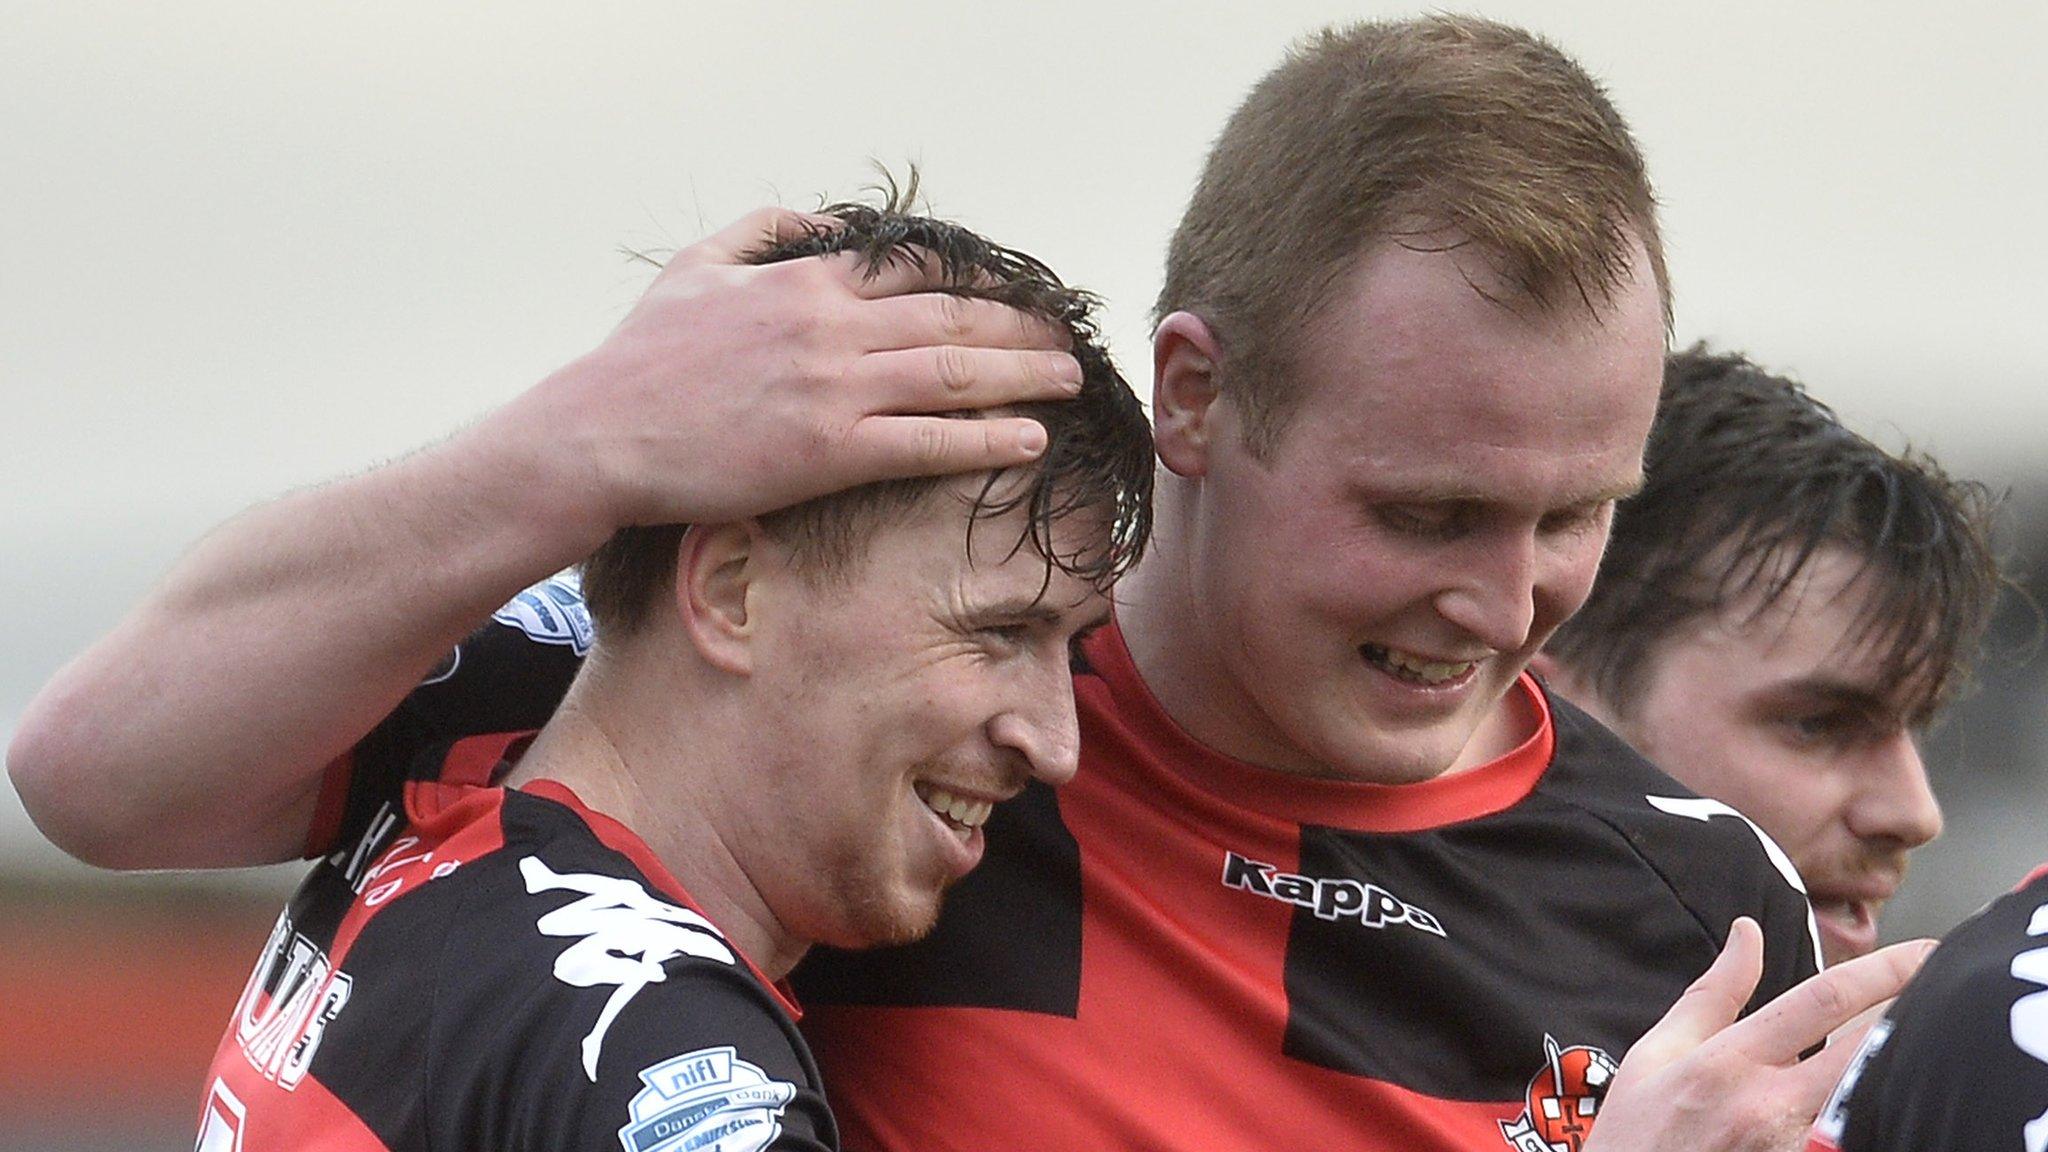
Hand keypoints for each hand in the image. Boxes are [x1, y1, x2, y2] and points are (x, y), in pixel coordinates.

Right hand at [483, 207, 1088, 538]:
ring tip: (1069, 380)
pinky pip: (929, 442)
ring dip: (1023, 375)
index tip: (1019, 291)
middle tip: (1066, 338)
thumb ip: (764, 231)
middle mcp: (831, 328)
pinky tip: (1029, 438)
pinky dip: (985, 437)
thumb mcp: (698, 266)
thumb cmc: (641, 357)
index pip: (917, 267)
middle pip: (952, 316)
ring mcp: (835, 390)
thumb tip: (819, 221)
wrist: (600, 435)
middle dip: (1020, 326)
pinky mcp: (830, 453)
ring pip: (953, 374)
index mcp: (806, 282)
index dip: (980, 278)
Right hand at [1584, 919, 1933, 1151]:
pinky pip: (1845, 1130)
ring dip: (1892, 1062)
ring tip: (1921, 1036)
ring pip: (1864, 1094)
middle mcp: (1768, 1105)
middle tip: (1945, 985)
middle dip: (1912, 1013)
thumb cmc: (1637, 1131)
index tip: (1922, 952)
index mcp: (1729, 1061)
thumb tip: (1748, 933)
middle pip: (1866, 1050)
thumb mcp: (1660, 1051)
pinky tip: (1883, 1092)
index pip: (1822, 1002)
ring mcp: (1791, 1145)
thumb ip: (1714, 992)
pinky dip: (1866, 1106)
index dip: (1883, 971)